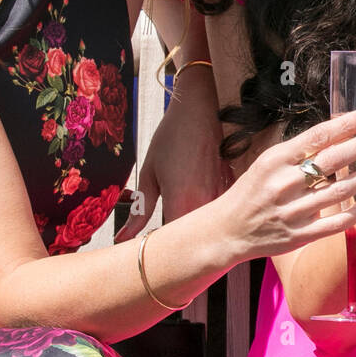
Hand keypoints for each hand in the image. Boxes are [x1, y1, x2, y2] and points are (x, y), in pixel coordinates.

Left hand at [114, 79, 225, 241]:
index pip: (171, 243)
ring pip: (206, 227)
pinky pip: (217, 212)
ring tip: (178, 218)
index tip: (148, 248)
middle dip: (176, 243)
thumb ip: (140, 210)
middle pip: (191, 238)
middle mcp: (205, 203)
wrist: (202, 108)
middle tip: (161, 236)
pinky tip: (196, 203)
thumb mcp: (149, 171)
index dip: (159, 248)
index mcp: (182, 201)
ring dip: (192, 229)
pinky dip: (206, 215)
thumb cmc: (174, 135)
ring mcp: (222, 196)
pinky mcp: (231, 189)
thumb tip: (125, 238)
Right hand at [214, 109, 355, 260]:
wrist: (227, 230)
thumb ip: (299, 151)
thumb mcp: (268, 162)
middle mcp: (282, 185)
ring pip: (339, 191)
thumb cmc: (254, 190)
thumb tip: (340, 130)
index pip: (317, 137)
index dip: (346, 125)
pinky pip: (335, 224)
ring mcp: (291, 212)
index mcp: (275, 160)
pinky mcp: (299, 236)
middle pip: (331, 161)